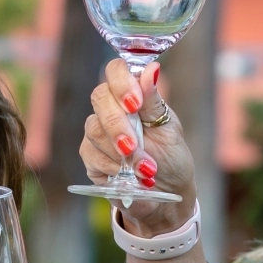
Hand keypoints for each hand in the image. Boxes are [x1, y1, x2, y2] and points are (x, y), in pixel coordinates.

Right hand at [80, 59, 196, 232]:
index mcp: (133, 94)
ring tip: (146, 170)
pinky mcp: (91, 157)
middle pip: (100, 98)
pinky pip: (91, 154)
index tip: (135, 104)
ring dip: (121, 152)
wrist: (167, 194)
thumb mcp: (169, 129)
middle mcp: (112, 109)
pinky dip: (112, 166)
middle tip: (135, 145)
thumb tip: (151, 69)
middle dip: (118, 124)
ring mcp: (98, 132)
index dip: (121, 83)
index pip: (116, 70)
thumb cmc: (171, 158)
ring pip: (94, 128)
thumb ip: (154, 102)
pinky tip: (129, 175)